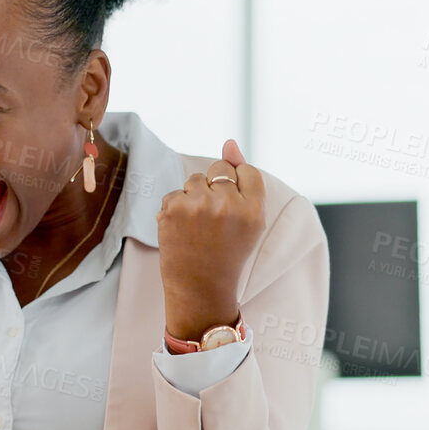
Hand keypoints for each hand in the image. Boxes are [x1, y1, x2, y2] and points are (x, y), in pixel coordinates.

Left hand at [156, 139, 265, 341]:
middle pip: (219, 169)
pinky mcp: (173, 209)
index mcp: (254, 209)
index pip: (246, 171)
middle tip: (213, 220)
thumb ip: (244, 180)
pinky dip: (175, 210)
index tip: (231, 207)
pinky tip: (182, 231)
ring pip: (193, 180)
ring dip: (193, 198)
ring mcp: (199, 205)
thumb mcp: (249, 221)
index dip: (236, 187)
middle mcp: (228, 204)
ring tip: (198, 227)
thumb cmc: (227, 253)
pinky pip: (174, 194)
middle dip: (214, 188)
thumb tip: (230, 141)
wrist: (200, 288)